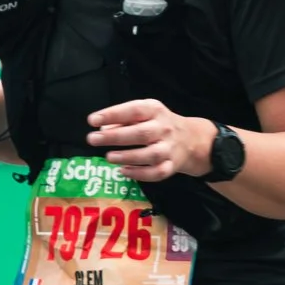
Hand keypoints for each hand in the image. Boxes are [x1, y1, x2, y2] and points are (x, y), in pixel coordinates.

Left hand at [89, 99, 210, 181]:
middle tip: (93, 139)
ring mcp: (169, 148)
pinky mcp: (171, 166)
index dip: (112, 114)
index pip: (134, 110)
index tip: (92, 120)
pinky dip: (139, 174)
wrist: (192, 140)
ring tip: (108, 157)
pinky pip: (157, 173)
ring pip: (150, 155)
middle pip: (140, 133)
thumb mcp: (144, 114)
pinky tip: (123, 171)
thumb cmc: (159, 124)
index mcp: (155, 111)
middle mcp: (164, 128)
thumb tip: (102, 128)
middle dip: (115, 137)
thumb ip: (123, 119)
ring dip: (127, 156)